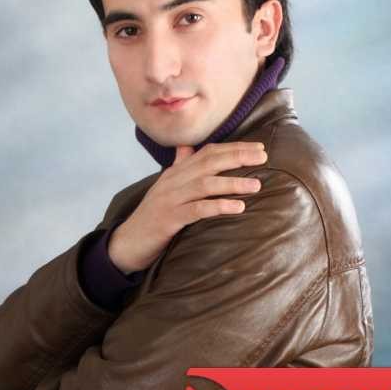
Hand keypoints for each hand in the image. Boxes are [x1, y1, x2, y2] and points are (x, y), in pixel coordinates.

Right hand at [108, 141, 267, 273]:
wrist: (127, 242)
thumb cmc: (152, 216)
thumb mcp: (166, 188)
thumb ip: (178, 167)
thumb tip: (187, 147)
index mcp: (175, 173)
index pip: (207, 153)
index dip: (233, 148)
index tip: (258, 148)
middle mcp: (173, 181)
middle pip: (208, 163)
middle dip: (237, 157)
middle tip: (263, 158)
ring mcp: (170, 199)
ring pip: (205, 184)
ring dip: (233, 183)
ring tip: (256, 185)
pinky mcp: (168, 219)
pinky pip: (197, 210)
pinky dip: (218, 206)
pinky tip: (238, 207)